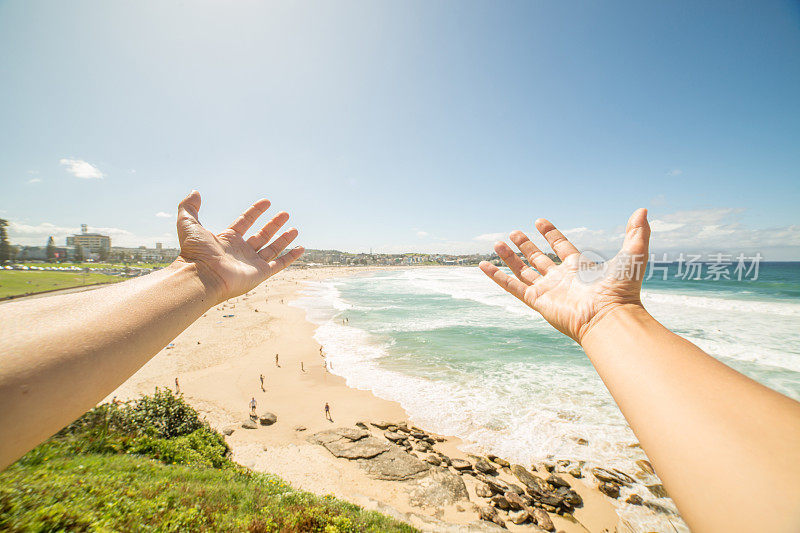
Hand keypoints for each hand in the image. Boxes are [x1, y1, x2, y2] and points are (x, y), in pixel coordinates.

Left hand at [174, 191, 303, 302]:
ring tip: (294, 228)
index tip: (266, 202)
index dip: (255, 211)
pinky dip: (291, 257)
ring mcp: (252, 263)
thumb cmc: (195, 253)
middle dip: (273, 224)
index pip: (245, 221)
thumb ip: (189, 207)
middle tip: (285, 213)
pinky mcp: (261, 273)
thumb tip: (194, 192)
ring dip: (284, 238)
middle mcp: (241, 251)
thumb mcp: (188, 224)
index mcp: (227, 239)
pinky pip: (280, 264)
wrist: (202, 276)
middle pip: (262, 235)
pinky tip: (300, 248)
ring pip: (272, 248)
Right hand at [479, 209, 649, 343]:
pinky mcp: (537, 301)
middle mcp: (561, 279)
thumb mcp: (633, 255)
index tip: (540, 221)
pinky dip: (497, 277)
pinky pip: (512, 287)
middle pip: (539, 259)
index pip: (561, 247)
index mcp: (579, 268)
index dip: (551, 234)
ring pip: (523, 271)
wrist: (609, 318)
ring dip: (510, 257)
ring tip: (498, 242)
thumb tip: (643, 210)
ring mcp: (548, 290)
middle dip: (527, 246)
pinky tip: (484, 266)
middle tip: (515, 232)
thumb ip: (637, 232)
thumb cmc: (622, 290)